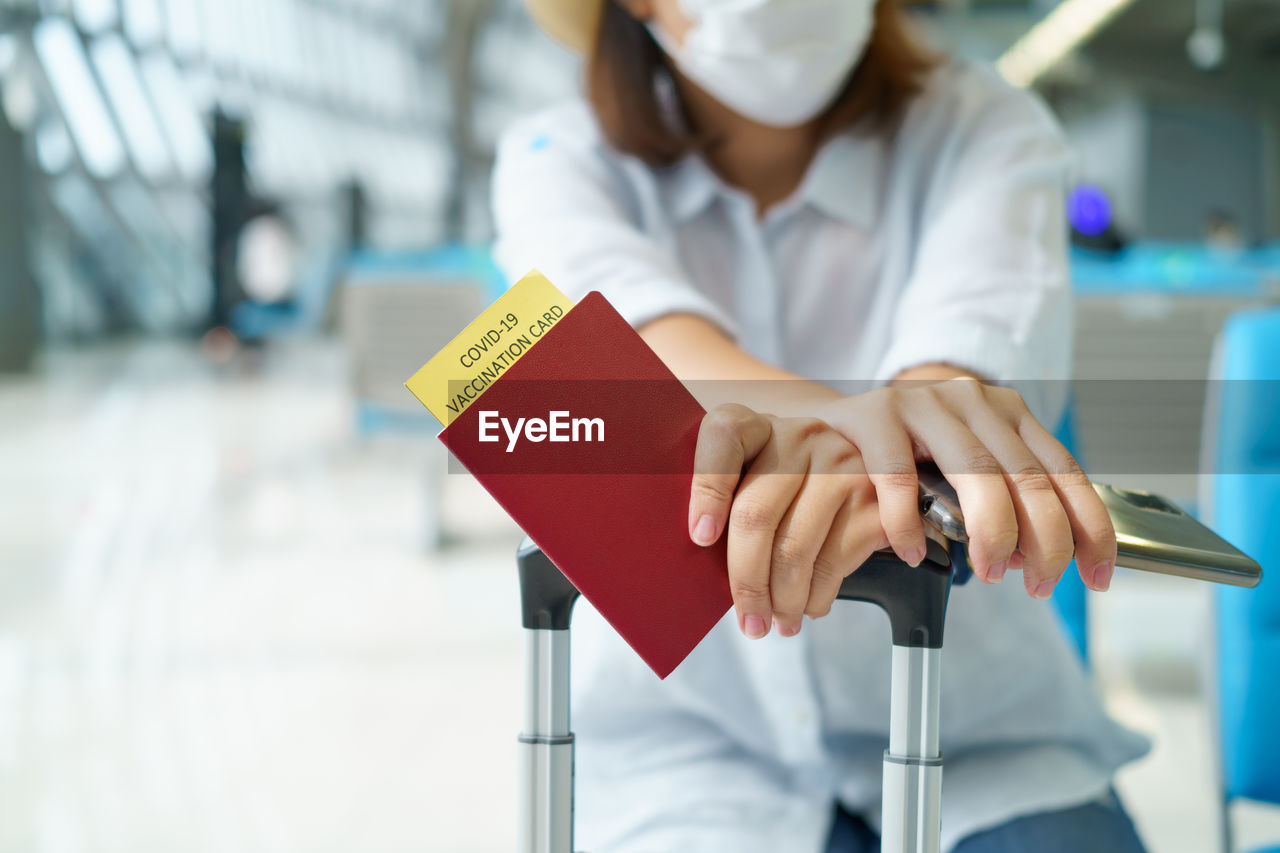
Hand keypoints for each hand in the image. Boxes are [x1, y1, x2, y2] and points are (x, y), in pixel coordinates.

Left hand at [687, 404, 888, 638]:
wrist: (867, 460)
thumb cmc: (784, 488)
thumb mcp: (750, 480)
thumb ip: (725, 505)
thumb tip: (700, 566)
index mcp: (755, 425)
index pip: (724, 437)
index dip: (707, 489)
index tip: (701, 538)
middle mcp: (799, 435)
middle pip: (757, 514)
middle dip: (747, 581)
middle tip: (748, 621)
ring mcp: (841, 463)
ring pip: (796, 548)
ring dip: (784, 600)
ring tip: (777, 622)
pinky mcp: (874, 496)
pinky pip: (835, 560)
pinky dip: (817, 596)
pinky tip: (807, 606)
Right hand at [815, 378, 1116, 598]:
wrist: (828, 421)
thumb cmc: (904, 452)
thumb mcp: (964, 462)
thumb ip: (1002, 496)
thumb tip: (1033, 556)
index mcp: (1007, 413)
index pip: (1064, 471)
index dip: (1090, 529)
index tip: (1096, 577)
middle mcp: (972, 402)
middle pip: (1027, 477)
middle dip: (1044, 542)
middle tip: (1036, 585)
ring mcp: (923, 404)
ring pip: (976, 473)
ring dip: (991, 534)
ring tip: (987, 573)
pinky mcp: (873, 415)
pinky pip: (898, 478)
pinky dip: (909, 524)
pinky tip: (912, 551)